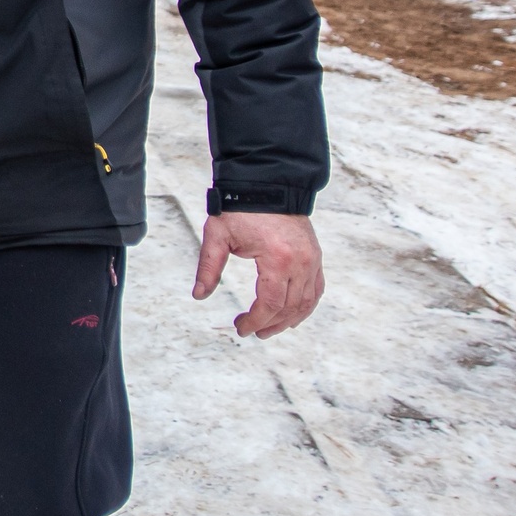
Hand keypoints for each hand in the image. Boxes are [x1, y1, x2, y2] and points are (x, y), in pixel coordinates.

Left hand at [193, 212, 323, 337]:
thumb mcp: (218, 236)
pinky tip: (291, 315)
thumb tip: (199, 295)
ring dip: (288, 320)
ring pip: (306, 302)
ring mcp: (313, 260)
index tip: (241, 328)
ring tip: (268, 328)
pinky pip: (316, 289)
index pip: (270, 304)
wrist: (268, 183)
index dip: (255, 321)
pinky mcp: (316, 256)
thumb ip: (209, 268)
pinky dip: (305, 306)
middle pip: (289, 308)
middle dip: (269, 324)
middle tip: (250, 331)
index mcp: (277, 258)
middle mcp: (301, 262)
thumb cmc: (241, 208)